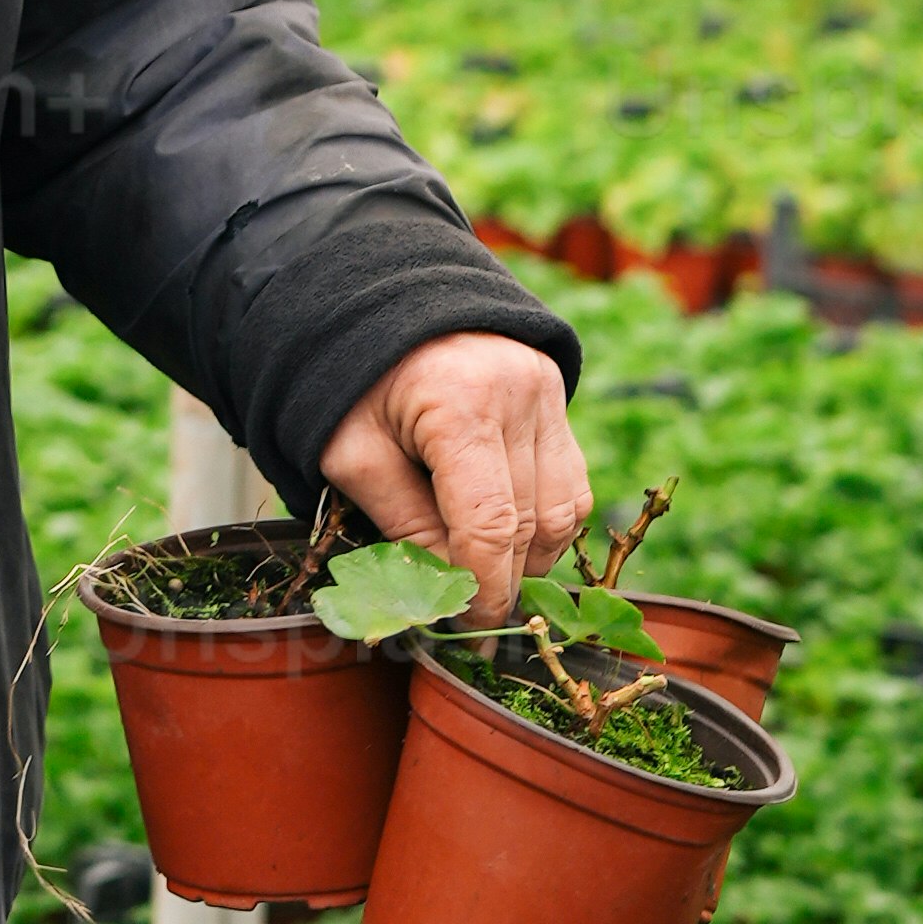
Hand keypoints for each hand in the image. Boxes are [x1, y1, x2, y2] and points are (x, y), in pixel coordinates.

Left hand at [318, 327, 590, 630]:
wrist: (378, 297)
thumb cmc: (353, 378)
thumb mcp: (352, 453)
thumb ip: (401, 523)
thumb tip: (442, 595)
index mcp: (459, 403)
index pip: (489, 522)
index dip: (482, 586)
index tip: (468, 626)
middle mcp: (519, 393)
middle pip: (529, 523)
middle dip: (502, 580)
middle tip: (470, 617)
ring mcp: (547, 390)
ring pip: (562, 510)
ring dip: (530, 556)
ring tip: (487, 575)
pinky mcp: (558, 393)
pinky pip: (571, 482)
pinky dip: (546, 522)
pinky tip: (508, 536)